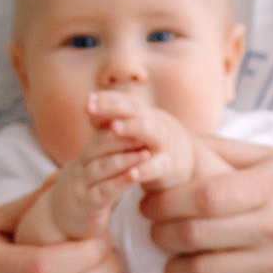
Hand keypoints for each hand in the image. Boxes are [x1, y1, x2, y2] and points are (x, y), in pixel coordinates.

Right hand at [27, 119, 153, 243]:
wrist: (58, 221)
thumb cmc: (84, 192)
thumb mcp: (92, 169)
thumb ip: (106, 152)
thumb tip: (127, 129)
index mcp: (85, 155)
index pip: (101, 133)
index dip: (118, 123)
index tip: (140, 114)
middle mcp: (80, 166)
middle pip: (101, 146)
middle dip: (124, 136)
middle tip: (146, 127)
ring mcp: (81, 185)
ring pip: (103, 167)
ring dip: (126, 158)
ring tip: (146, 151)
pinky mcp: (86, 204)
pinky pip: (105, 191)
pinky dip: (120, 182)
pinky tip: (134, 176)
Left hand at [88, 92, 203, 193]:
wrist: (186, 160)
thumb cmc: (149, 143)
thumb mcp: (132, 128)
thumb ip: (110, 119)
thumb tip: (87, 105)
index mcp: (143, 113)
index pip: (124, 101)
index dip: (106, 99)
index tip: (87, 100)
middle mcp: (154, 123)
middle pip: (134, 110)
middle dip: (112, 107)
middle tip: (92, 107)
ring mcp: (163, 143)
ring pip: (150, 131)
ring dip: (132, 127)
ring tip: (113, 127)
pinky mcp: (169, 165)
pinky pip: (157, 166)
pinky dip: (145, 169)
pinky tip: (132, 173)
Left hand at [139, 137, 272, 272]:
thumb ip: (228, 151)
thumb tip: (172, 139)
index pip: (203, 195)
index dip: (165, 202)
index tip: (149, 205)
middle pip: (194, 233)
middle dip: (161, 234)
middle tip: (154, 232)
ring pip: (200, 272)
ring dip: (172, 269)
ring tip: (170, 261)